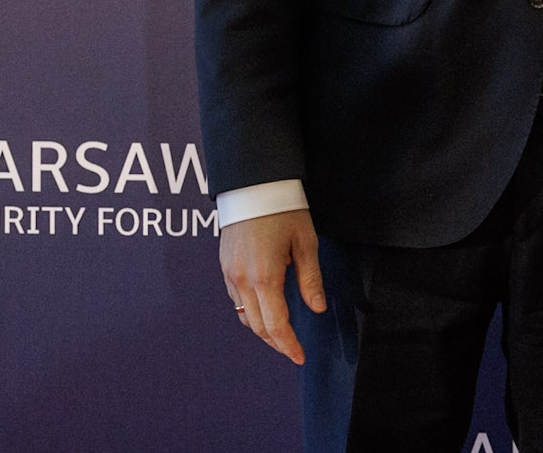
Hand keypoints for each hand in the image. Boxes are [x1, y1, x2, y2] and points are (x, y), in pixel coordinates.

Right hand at [220, 208, 325, 363]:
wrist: (253, 186)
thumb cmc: (284, 210)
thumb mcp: (306, 242)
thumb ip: (310, 279)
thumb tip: (317, 308)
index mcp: (265, 276)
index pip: (276, 324)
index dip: (288, 344)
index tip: (299, 356)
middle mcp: (242, 280)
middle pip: (257, 326)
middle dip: (276, 342)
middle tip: (292, 350)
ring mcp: (230, 274)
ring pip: (244, 315)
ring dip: (262, 329)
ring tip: (281, 335)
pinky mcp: (225, 267)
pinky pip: (236, 300)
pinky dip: (251, 312)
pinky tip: (265, 311)